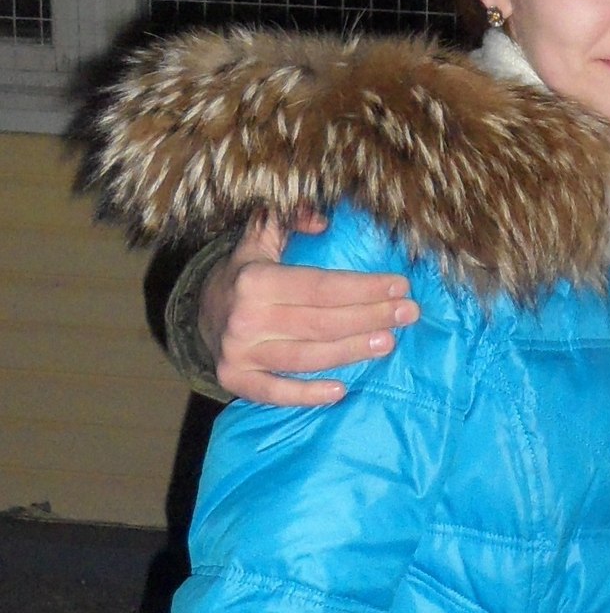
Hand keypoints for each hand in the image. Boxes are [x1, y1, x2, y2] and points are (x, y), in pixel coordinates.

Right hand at [202, 210, 419, 405]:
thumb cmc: (248, 272)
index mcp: (255, 280)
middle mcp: (246, 318)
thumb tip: (323, 220)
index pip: (321, 287)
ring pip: (306, 357)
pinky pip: (275, 392)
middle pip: (321, 323)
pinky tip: (341, 390)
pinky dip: (307, 394)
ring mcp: (239, 353)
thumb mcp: (262, 236)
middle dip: (370, 317)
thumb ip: (292, 218)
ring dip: (351, 352)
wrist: (199, 310)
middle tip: (408, 314)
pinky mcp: (235, 380)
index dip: (363, 288)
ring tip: (388, 343)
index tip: (400, 286)